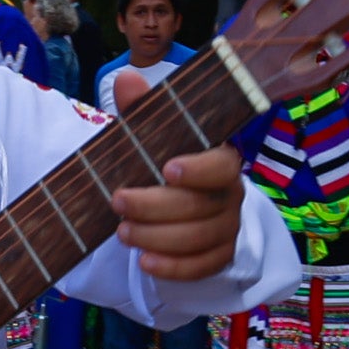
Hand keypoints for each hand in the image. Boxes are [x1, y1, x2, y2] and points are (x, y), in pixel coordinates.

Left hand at [107, 69, 244, 279]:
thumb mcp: (149, 136)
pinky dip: (173, 268)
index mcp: (220, 160)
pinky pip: (200, 268)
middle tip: (118, 201)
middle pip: (201, 207)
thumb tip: (127, 80)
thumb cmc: (162, 163)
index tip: (168, 168)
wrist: (176, 203)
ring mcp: (227, 228)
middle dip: (156, 206)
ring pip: (198, 239)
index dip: (199, 169)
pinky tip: (146, 262)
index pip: (222, 166)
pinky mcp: (218, 257)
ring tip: (122, 232)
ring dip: (156, 237)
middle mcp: (231, 195)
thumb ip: (141, 111)